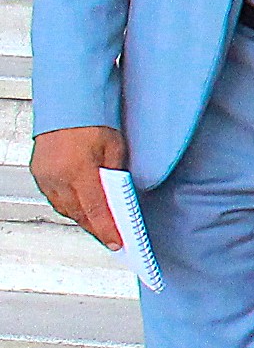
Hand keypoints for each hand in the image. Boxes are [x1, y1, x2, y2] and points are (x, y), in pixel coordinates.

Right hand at [31, 126, 128, 250]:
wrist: (66, 105)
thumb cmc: (92, 121)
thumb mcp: (115, 148)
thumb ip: (116, 175)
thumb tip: (119, 197)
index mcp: (79, 170)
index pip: (96, 210)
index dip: (107, 230)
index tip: (117, 242)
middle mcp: (58, 176)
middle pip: (79, 213)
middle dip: (96, 227)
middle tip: (111, 237)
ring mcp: (46, 175)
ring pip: (65, 208)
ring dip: (82, 218)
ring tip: (98, 225)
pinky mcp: (40, 172)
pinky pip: (55, 198)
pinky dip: (69, 206)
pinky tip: (81, 208)